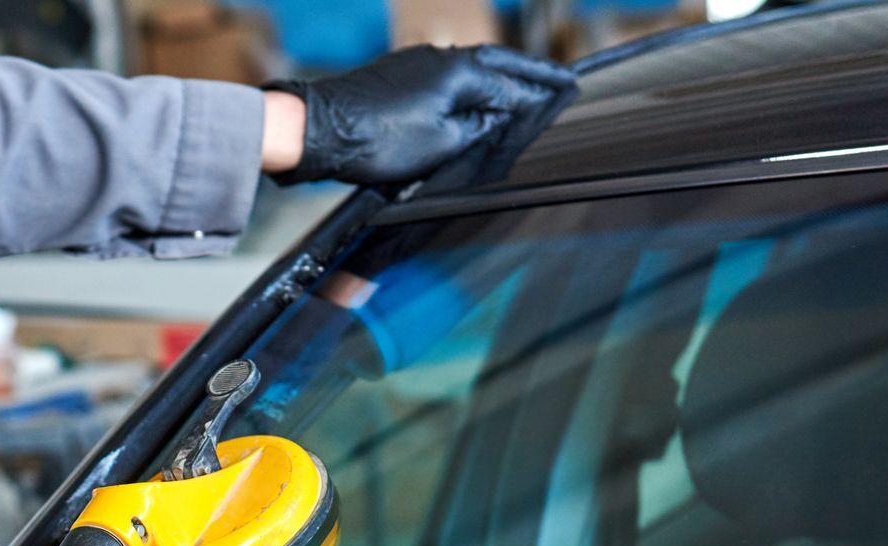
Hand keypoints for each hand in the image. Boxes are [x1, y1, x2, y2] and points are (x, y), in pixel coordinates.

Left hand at [263, 45, 576, 188]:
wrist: (319, 129)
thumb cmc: (377, 140)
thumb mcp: (441, 145)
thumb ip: (478, 128)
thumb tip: (498, 115)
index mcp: (461, 72)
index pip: (515, 85)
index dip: (542, 93)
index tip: (568, 91)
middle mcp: (443, 58)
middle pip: (498, 66)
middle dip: (528, 76)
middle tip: (556, 82)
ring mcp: (418, 62)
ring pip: (470, 70)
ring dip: (496, 81)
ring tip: (518, 95)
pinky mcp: (397, 73)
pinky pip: (445, 77)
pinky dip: (466, 88)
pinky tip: (469, 101)